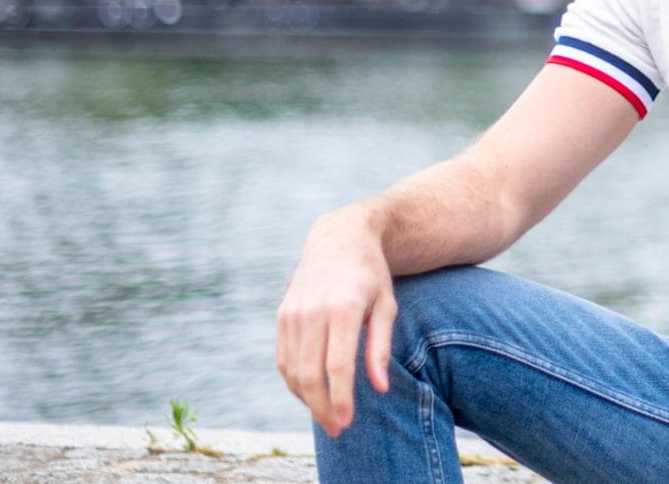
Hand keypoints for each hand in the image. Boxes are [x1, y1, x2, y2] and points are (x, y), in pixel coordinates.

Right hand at [276, 204, 397, 437]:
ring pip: (292, 370)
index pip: (336, 365)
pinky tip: (312, 394)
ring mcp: (292, 313)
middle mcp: (312, 311)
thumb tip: (379, 389)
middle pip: (310, 373)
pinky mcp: (282, 316)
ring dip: (306, 399)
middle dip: (322, 408)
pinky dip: (295, 382)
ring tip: (327, 416)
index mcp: (342, 308)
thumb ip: (380, 348)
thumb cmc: (371, 276)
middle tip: (337, 430)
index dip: (340, 398)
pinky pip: (283, 359)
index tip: (347, 423)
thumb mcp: (386, 306)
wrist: (339, 239)